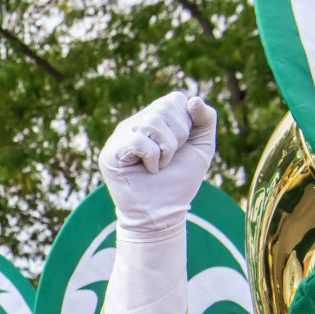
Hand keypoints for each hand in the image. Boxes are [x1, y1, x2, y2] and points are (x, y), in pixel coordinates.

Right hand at [99, 92, 216, 238]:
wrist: (163, 214)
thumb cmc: (180, 180)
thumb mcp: (202, 145)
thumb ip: (205, 119)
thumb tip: (192, 99)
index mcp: (152, 118)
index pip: (174, 99)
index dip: (186, 122)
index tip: (182, 146)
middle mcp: (133, 124)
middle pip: (163, 109)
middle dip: (178, 137)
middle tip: (170, 159)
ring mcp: (118, 138)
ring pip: (151, 123)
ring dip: (166, 150)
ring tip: (160, 166)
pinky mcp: (109, 154)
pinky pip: (138, 141)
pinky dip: (152, 158)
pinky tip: (149, 171)